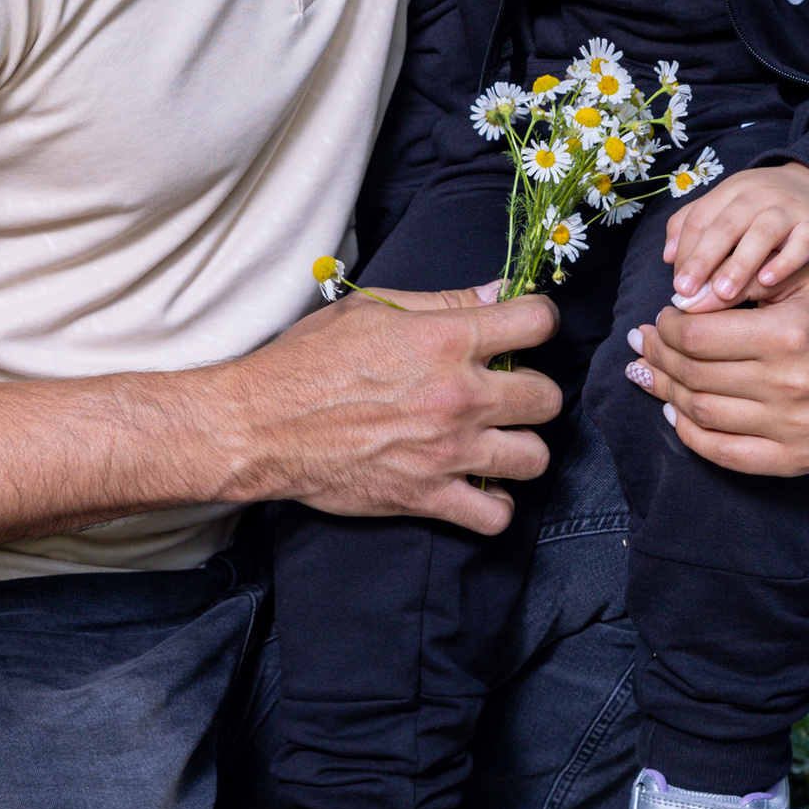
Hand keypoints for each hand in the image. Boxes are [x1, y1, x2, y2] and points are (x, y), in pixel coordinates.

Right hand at [234, 283, 561, 531]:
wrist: (261, 425)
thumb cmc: (309, 361)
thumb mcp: (372, 309)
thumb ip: (443, 302)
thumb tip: (498, 292)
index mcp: (447, 340)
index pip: (538, 323)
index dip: (538, 321)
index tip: (526, 329)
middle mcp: (458, 396)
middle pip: (547, 397)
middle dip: (533, 391)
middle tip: (506, 392)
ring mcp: (447, 451)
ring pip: (534, 457)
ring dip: (521, 448)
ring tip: (497, 441)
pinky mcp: (427, 497)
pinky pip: (495, 516)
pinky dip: (494, 506)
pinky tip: (479, 487)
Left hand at [628, 265, 808, 476]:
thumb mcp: (800, 278)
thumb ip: (743, 276)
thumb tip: (685, 300)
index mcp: (790, 334)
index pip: (697, 335)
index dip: (666, 327)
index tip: (662, 319)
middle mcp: (792, 384)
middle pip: (693, 374)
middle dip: (658, 356)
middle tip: (645, 344)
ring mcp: (793, 428)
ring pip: (700, 413)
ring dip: (666, 392)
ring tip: (652, 373)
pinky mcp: (793, 460)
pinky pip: (721, 452)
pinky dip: (689, 433)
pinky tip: (675, 412)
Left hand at [666, 159, 808, 308]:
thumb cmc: (763, 204)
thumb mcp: (728, 204)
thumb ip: (695, 224)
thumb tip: (667, 257)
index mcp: (730, 191)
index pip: (700, 218)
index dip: (685, 251)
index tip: (677, 284)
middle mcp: (757, 196)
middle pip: (726, 226)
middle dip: (703, 259)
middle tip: (687, 292)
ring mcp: (788, 209)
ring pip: (762, 234)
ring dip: (740, 264)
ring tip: (722, 293)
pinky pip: (802, 243)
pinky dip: (785, 261)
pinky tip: (767, 282)